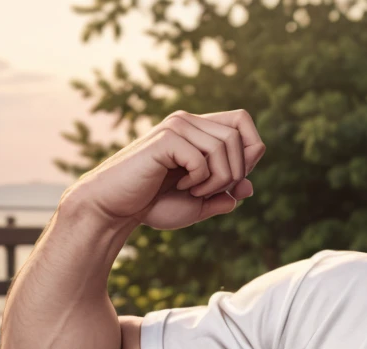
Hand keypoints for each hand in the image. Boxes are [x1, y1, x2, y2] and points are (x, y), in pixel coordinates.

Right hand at [67, 109, 265, 229]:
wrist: (116, 208)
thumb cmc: (153, 206)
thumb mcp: (198, 205)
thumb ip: (223, 196)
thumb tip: (249, 187)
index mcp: (199, 131)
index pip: (242, 122)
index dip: (250, 152)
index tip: (232, 180)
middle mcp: (189, 122)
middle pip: (239, 138)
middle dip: (235, 174)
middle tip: (210, 191)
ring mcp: (176, 127)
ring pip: (224, 148)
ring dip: (217, 181)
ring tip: (194, 191)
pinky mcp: (166, 139)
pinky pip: (202, 160)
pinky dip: (199, 181)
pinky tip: (181, 187)